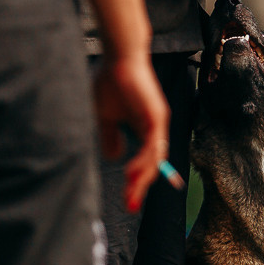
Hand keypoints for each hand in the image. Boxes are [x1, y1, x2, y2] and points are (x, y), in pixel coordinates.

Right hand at [94, 52, 170, 212]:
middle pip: (152, 165)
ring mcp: (158, 123)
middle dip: (140, 187)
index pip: (145, 162)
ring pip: (155, 158)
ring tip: (131, 194)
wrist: (119, 58)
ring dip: (142, 178)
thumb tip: (114, 158)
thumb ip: (110, 136)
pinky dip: (144, 161)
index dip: (137, 182)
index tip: (128, 201)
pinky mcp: (157, 116)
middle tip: (130, 206)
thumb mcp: (106, 117)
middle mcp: (155, 129)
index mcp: (145, 130)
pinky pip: (154, 145)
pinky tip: (132, 173)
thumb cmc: (112, 83)